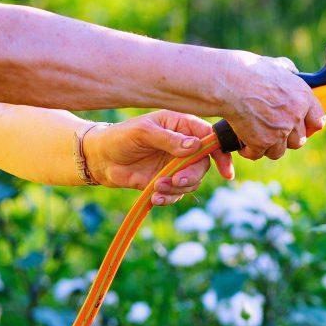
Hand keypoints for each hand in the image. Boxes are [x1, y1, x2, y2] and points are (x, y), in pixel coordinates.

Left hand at [84, 110, 234, 205]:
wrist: (101, 158)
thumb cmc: (120, 137)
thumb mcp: (143, 132)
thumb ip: (169, 139)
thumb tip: (195, 146)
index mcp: (181, 126)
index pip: (209, 138)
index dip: (220, 153)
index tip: (225, 171)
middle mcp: (183, 146)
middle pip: (203, 164)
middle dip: (191, 176)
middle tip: (175, 181)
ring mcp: (176, 165)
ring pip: (192, 182)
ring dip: (177, 189)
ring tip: (156, 188)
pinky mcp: (167, 181)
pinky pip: (177, 194)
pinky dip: (169, 198)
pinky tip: (155, 198)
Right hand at [222, 54, 325, 160]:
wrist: (227, 82)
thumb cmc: (248, 71)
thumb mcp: (275, 65)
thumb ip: (287, 71)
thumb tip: (291, 71)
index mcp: (302, 97)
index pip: (318, 121)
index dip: (309, 126)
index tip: (302, 128)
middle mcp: (294, 116)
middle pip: (299, 141)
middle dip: (286, 138)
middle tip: (272, 131)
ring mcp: (279, 131)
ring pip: (279, 151)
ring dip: (268, 146)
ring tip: (256, 136)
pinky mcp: (261, 142)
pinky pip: (258, 154)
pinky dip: (249, 150)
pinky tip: (243, 142)